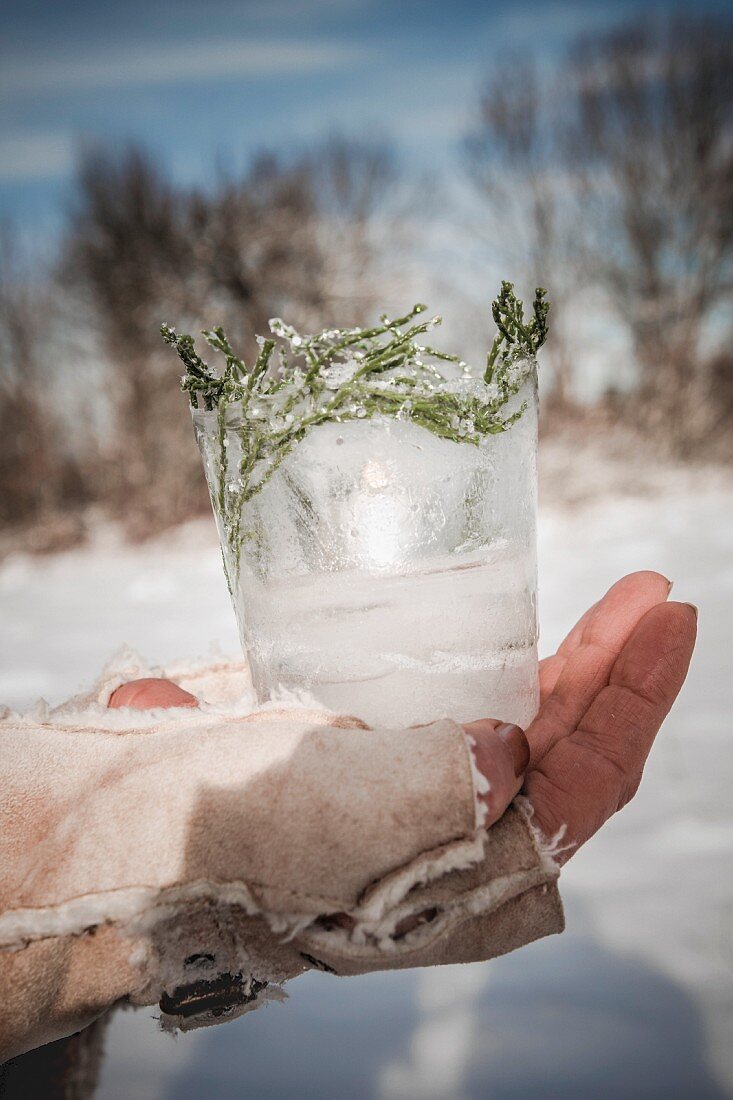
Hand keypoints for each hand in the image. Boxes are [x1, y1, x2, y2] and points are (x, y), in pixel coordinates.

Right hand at [109, 570, 695, 867]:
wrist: (104, 840)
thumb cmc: (205, 842)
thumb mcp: (319, 822)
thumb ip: (425, 791)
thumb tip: (508, 751)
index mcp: (453, 878)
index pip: (577, 792)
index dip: (633, 706)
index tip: (668, 619)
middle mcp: (446, 841)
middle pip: (561, 752)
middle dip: (613, 674)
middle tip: (650, 594)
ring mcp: (409, 794)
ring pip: (516, 726)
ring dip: (566, 663)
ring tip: (614, 601)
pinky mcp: (367, 749)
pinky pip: (453, 702)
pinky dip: (488, 657)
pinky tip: (508, 618)